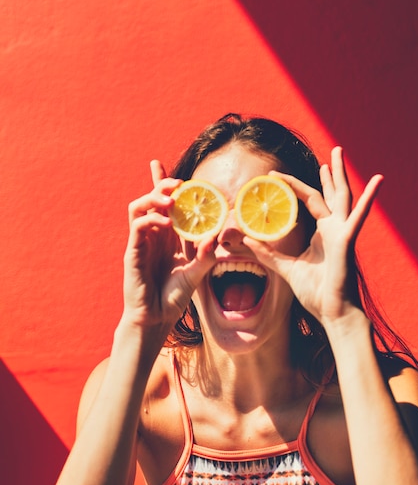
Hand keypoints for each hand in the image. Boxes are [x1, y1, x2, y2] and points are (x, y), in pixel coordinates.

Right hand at [122, 161, 215, 327]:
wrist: (156, 319)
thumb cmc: (173, 298)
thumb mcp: (196, 274)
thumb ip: (207, 256)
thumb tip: (218, 236)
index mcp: (167, 238)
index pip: (163, 204)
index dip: (161, 183)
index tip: (161, 165)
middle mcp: (153, 236)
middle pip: (151, 199)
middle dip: (162, 184)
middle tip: (179, 183)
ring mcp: (141, 242)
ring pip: (139, 207)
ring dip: (154, 198)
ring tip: (172, 200)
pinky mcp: (133, 252)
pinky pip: (138, 226)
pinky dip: (152, 219)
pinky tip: (167, 224)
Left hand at [245, 147, 382, 323]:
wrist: (332, 311)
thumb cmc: (316, 293)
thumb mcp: (286, 269)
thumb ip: (268, 254)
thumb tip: (247, 239)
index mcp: (322, 234)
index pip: (309, 202)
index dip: (295, 187)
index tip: (277, 176)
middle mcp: (333, 229)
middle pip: (331, 194)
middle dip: (331, 173)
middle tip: (331, 154)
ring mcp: (342, 232)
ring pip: (342, 196)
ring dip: (340, 175)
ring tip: (338, 152)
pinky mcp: (347, 240)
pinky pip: (358, 216)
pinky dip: (368, 199)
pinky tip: (378, 181)